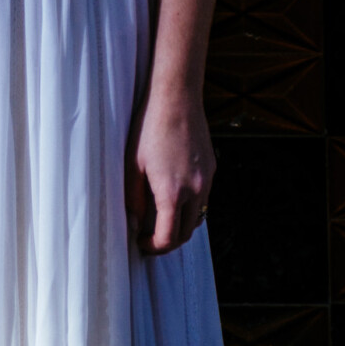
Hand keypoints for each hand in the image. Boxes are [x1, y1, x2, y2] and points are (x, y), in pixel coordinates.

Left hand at [126, 91, 215, 255]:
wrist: (176, 98)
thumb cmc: (149, 128)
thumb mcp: (132, 164)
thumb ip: (133, 198)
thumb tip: (134, 221)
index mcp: (172, 193)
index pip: (168, 238)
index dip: (153, 247)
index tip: (142, 243)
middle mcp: (195, 191)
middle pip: (186, 233)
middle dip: (168, 240)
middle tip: (150, 235)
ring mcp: (207, 180)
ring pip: (197, 216)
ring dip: (181, 223)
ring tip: (161, 215)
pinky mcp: (212, 169)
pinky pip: (203, 197)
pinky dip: (190, 204)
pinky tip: (175, 191)